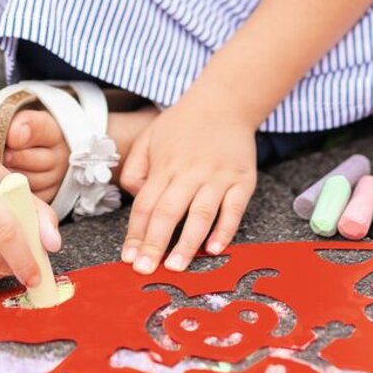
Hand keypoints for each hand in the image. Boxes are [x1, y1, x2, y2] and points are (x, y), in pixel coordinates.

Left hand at [118, 98, 257, 274]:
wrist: (226, 101)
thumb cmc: (183, 123)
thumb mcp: (150, 137)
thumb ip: (135, 168)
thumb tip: (135, 198)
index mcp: (164, 166)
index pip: (146, 205)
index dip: (137, 234)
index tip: (129, 258)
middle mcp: (190, 173)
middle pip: (168, 213)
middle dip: (155, 244)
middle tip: (146, 271)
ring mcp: (218, 177)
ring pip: (200, 214)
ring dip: (188, 243)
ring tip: (176, 267)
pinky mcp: (243, 180)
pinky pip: (234, 209)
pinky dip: (225, 229)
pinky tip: (215, 248)